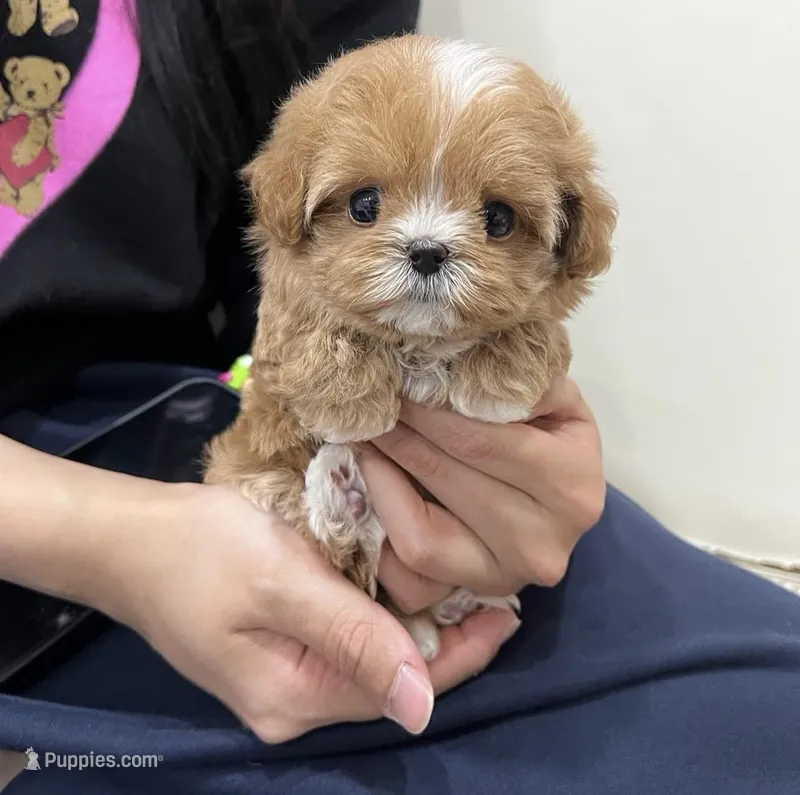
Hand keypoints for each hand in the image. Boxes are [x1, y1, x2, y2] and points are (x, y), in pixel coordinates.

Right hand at [110, 484, 520, 742]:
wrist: (127, 535)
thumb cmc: (199, 551)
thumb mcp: (280, 585)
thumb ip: (352, 639)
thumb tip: (424, 708)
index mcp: (295, 697)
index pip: (402, 687)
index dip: (461, 652)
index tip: (509, 609)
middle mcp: (293, 698)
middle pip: (391, 673)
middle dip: (445, 633)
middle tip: (495, 584)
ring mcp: (284, 669)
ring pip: (371, 650)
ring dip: (415, 616)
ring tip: (465, 576)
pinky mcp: (277, 639)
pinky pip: (345, 630)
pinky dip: (381, 604)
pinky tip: (405, 571)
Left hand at [359, 376, 604, 613]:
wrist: (562, 496)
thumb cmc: (552, 436)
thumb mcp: (554, 398)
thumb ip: (521, 381)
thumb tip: (458, 368)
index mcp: (573, 487)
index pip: (480, 442)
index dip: (426, 411)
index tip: (392, 381)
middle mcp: (543, 545)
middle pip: (447, 480)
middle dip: (398, 434)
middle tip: (367, 403)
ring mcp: (505, 579)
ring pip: (421, 537)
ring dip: (381, 477)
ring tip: (365, 437)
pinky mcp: (471, 595)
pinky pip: (408, 576)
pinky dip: (381, 533)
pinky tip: (370, 484)